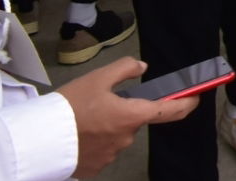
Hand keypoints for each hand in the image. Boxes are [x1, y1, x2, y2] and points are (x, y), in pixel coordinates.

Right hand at [58, 57, 197, 177]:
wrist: (40, 139)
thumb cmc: (70, 107)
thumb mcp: (98, 78)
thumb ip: (124, 69)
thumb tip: (141, 68)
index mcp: (132, 116)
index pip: (170, 111)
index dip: (186, 103)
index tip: (195, 98)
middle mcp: (126, 139)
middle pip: (134, 120)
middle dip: (124, 111)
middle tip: (100, 102)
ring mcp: (111, 156)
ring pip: (118, 135)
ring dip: (109, 126)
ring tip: (84, 117)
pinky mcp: (95, 168)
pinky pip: (103, 150)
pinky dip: (96, 141)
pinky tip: (80, 133)